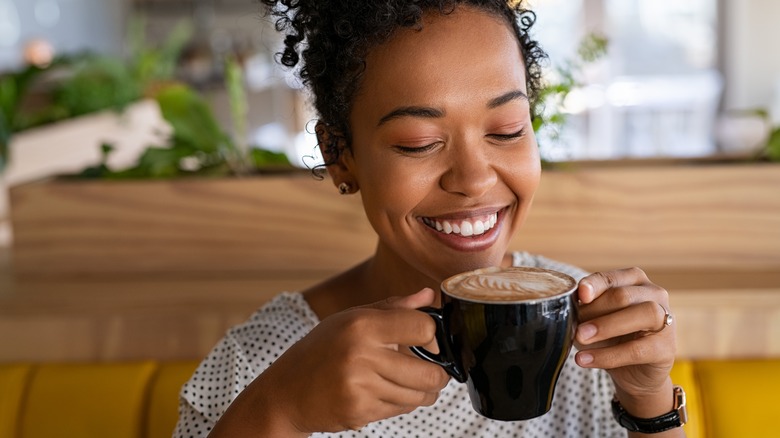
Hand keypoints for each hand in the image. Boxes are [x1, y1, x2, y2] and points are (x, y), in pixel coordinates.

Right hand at [211, 288, 449, 435]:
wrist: (286, 391)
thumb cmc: (321, 350)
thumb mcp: (351, 318)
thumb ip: (393, 307)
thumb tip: (428, 296)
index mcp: (362, 325)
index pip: (423, 328)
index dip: (434, 337)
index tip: (428, 343)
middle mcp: (361, 355)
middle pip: (429, 373)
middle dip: (438, 374)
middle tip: (433, 371)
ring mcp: (360, 387)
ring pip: (419, 397)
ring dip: (423, 393)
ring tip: (411, 383)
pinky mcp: (359, 412)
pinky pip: (400, 410)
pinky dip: (401, 404)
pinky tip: (387, 392)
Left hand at [574, 268, 675, 406]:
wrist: (632, 372)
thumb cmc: (612, 337)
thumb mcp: (594, 319)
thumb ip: (585, 310)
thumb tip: (569, 309)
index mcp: (633, 281)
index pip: (611, 278)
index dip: (594, 285)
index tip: (581, 294)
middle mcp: (654, 294)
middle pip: (624, 295)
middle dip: (596, 310)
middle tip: (575, 327)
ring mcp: (665, 320)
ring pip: (642, 314)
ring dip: (606, 327)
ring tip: (580, 339)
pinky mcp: (666, 348)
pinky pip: (638, 349)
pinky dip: (609, 355)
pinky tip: (587, 360)